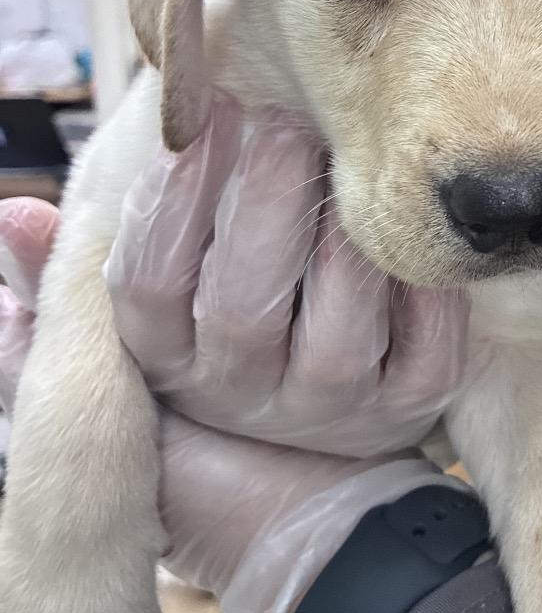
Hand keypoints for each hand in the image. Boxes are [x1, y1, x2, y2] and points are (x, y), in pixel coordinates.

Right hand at [0, 102, 472, 612]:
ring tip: (343, 159)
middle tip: (279, 122)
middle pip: (241, 304)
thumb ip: (68, 284)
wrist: (305, 495)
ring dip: (341, 239)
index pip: (146, 283)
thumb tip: (18, 214)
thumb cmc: (210, 372)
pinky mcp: (411, 408)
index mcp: (165, 364)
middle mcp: (245, 394)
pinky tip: (412, 225)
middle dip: (261, 203)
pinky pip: (429, 347)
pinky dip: (425, 286)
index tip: (198, 117)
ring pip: (339, 326)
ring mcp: (335, 408)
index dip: (170, 197)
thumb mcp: (131, 336)